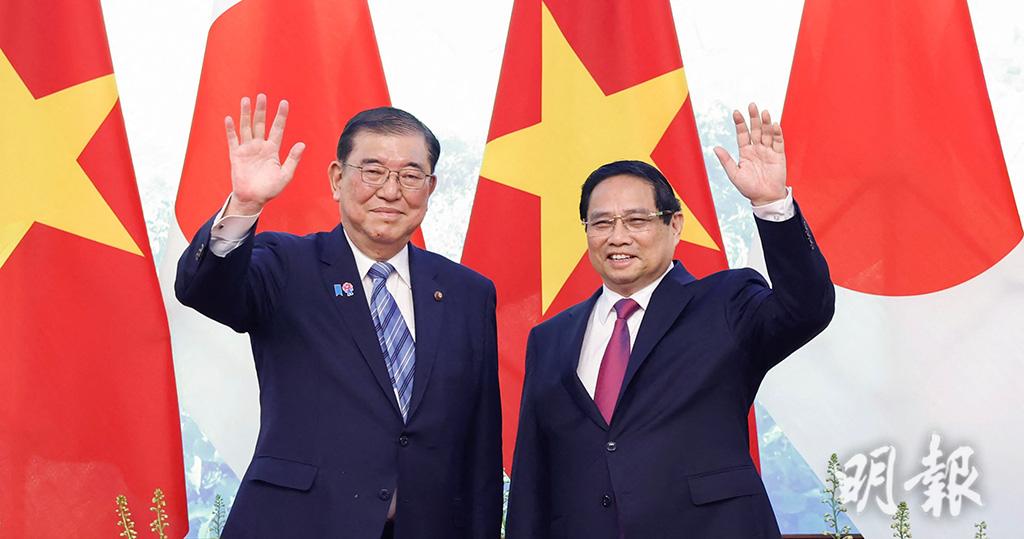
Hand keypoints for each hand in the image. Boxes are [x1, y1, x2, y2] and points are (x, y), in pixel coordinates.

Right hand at [224, 94, 305, 214]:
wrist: (253, 199)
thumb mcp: (285, 174)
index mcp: (272, 150)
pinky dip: (231, 129)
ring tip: (246, 100)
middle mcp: (259, 146)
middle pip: (261, 124)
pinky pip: (233, 139)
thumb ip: (293, 159)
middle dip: (262, 110)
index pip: (277, 129)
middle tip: (262, 96)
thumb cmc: (270, 189)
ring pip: (246, 127)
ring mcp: (247, 149)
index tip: (284, 103)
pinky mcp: (236, 155)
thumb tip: (302, 144)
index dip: (281, 116)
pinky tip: (230, 118)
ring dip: (246, 114)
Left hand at [713, 103, 787, 205]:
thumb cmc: (749, 188)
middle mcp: (757, 149)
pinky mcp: (779, 155)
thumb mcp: (734, 174)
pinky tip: (774, 124)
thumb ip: (726, 160)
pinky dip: (777, 133)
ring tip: (764, 112)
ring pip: (767, 133)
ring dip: (766, 123)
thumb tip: (715, 148)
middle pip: (755, 130)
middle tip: (751, 105)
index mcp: (745, 152)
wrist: (765, 198)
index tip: (736, 112)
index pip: (742, 134)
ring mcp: (768, 151)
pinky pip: (778, 142)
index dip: (740, 123)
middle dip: (753, 118)